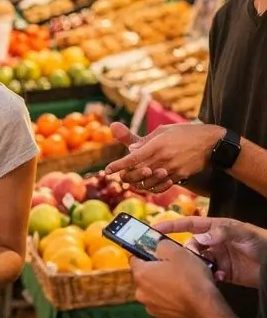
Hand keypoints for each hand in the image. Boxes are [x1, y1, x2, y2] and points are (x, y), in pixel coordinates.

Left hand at [105, 123, 220, 191]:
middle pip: (137, 174)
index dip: (118, 165)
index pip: (132, 158)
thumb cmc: (184, 133)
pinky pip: (161, 186)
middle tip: (120, 175)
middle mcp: (163, 158)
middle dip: (125, 176)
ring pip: (148, 183)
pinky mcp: (180, 176)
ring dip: (137, 183)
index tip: (106, 170)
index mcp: (157, 144)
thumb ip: (145, 141)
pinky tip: (148, 183)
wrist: (211, 143)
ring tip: (133, 179)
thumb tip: (129, 149)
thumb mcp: (163, 131)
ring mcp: (172, 169)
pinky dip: (152, 187)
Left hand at [130, 241, 214, 317]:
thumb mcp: (178, 251)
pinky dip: (170, 302)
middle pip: (145, 277)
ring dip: (162, 288)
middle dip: (156, 272)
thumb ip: (161, 245)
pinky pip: (163, 305)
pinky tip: (183, 299)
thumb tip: (156, 247)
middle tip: (174, 269)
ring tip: (181, 286)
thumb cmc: (190, 277)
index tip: (159, 254)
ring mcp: (151, 308)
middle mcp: (140, 293)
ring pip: (154, 293)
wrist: (205, 308)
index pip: (134, 258)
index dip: (146, 253)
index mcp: (140, 274)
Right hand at [155, 215, 266, 287]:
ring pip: (197, 262)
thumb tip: (198, 237)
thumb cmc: (261, 242)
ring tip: (205, 271)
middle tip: (189, 261)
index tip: (154, 229)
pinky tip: (219, 279)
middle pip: (191, 246)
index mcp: (216, 228)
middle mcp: (213, 242)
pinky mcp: (223, 273)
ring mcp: (218, 258)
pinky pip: (208, 275)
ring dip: (198, 267)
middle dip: (187, 253)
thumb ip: (221, 232)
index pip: (189, 224)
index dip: (171, 225)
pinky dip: (210, 278)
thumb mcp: (243, 233)